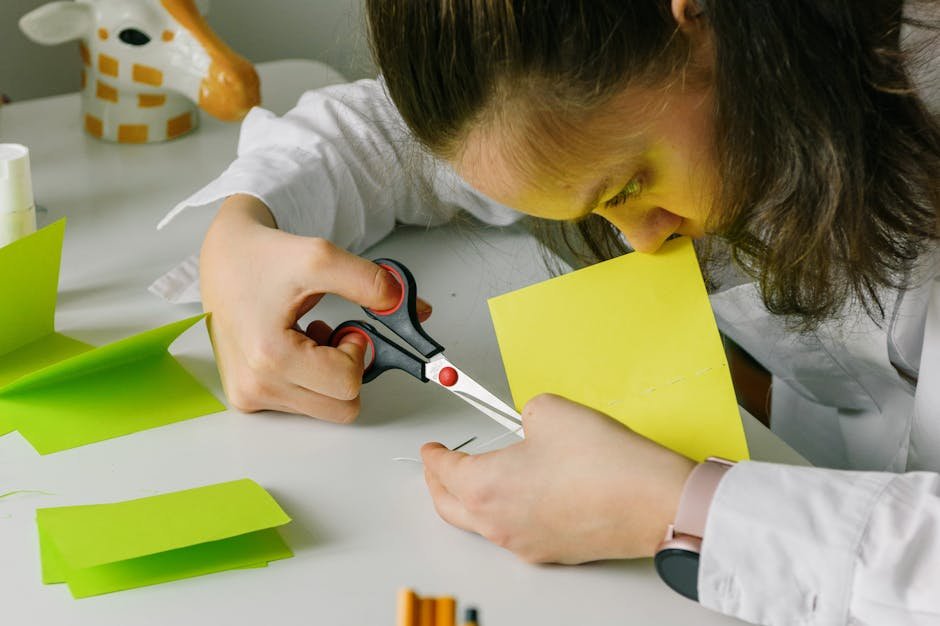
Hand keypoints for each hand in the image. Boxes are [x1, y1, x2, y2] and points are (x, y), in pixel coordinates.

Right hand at [200, 194, 430, 421]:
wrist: (224, 257)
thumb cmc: (264, 258)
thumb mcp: (321, 257)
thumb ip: (369, 281)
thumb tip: (406, 306)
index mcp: (270, 355)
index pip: (347, 383)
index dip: (359, 352)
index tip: (347, 328)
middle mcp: (256, 385)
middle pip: (342, 408)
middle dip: (349, 370)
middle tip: (333, 335)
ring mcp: (249, 395)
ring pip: (325, 409)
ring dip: (330, 375)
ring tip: (309, 338)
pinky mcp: (247, 397)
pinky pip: (303, 405)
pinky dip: (311, 379)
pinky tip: (296, 348)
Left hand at [422, 394, 694, 563]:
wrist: (653, 502)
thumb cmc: (605, 463)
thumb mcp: (549, 411)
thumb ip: (524, 414)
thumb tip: (527, 424)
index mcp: (485, 486)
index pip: (442, 469)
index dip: (432, 454)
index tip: (430, 448)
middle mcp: (498, 522)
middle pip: (449, 505)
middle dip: (438, 483)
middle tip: (437, 467)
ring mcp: (524, 542)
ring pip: (480, 523)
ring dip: (471, 499)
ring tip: (481, 476)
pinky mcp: (551, 551)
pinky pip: (513, 532)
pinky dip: (504, 512)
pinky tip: (524, 492)